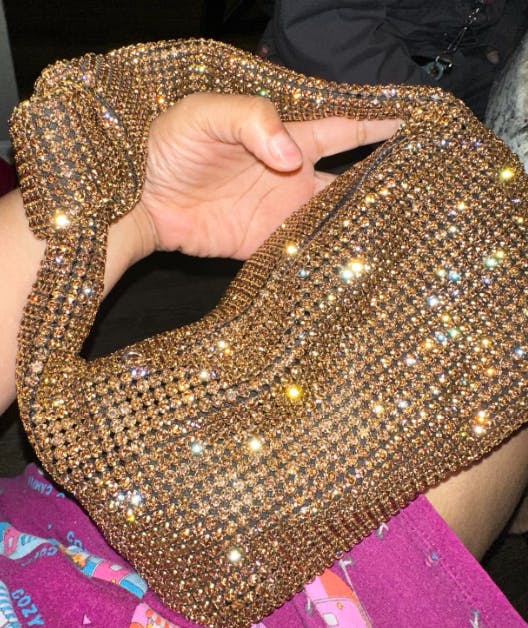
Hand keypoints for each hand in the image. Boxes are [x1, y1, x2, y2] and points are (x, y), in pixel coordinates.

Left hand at [136, 93, 399, 258]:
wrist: (140, 194)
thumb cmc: (171, 143)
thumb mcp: (208, 114)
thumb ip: (252, 123)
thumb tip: (292, 160)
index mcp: (286, 140)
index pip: (342, 131)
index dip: (376, 127)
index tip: (411, 128)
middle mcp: (290, 178)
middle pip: (346, 181)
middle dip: (377, 183)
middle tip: (416, 191)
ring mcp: (278, 213)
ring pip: (328, 219)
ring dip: (354, 226)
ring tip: (392, 235)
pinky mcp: (261, 244)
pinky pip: (298, 250)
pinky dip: (321, 255)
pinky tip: (345, 264)